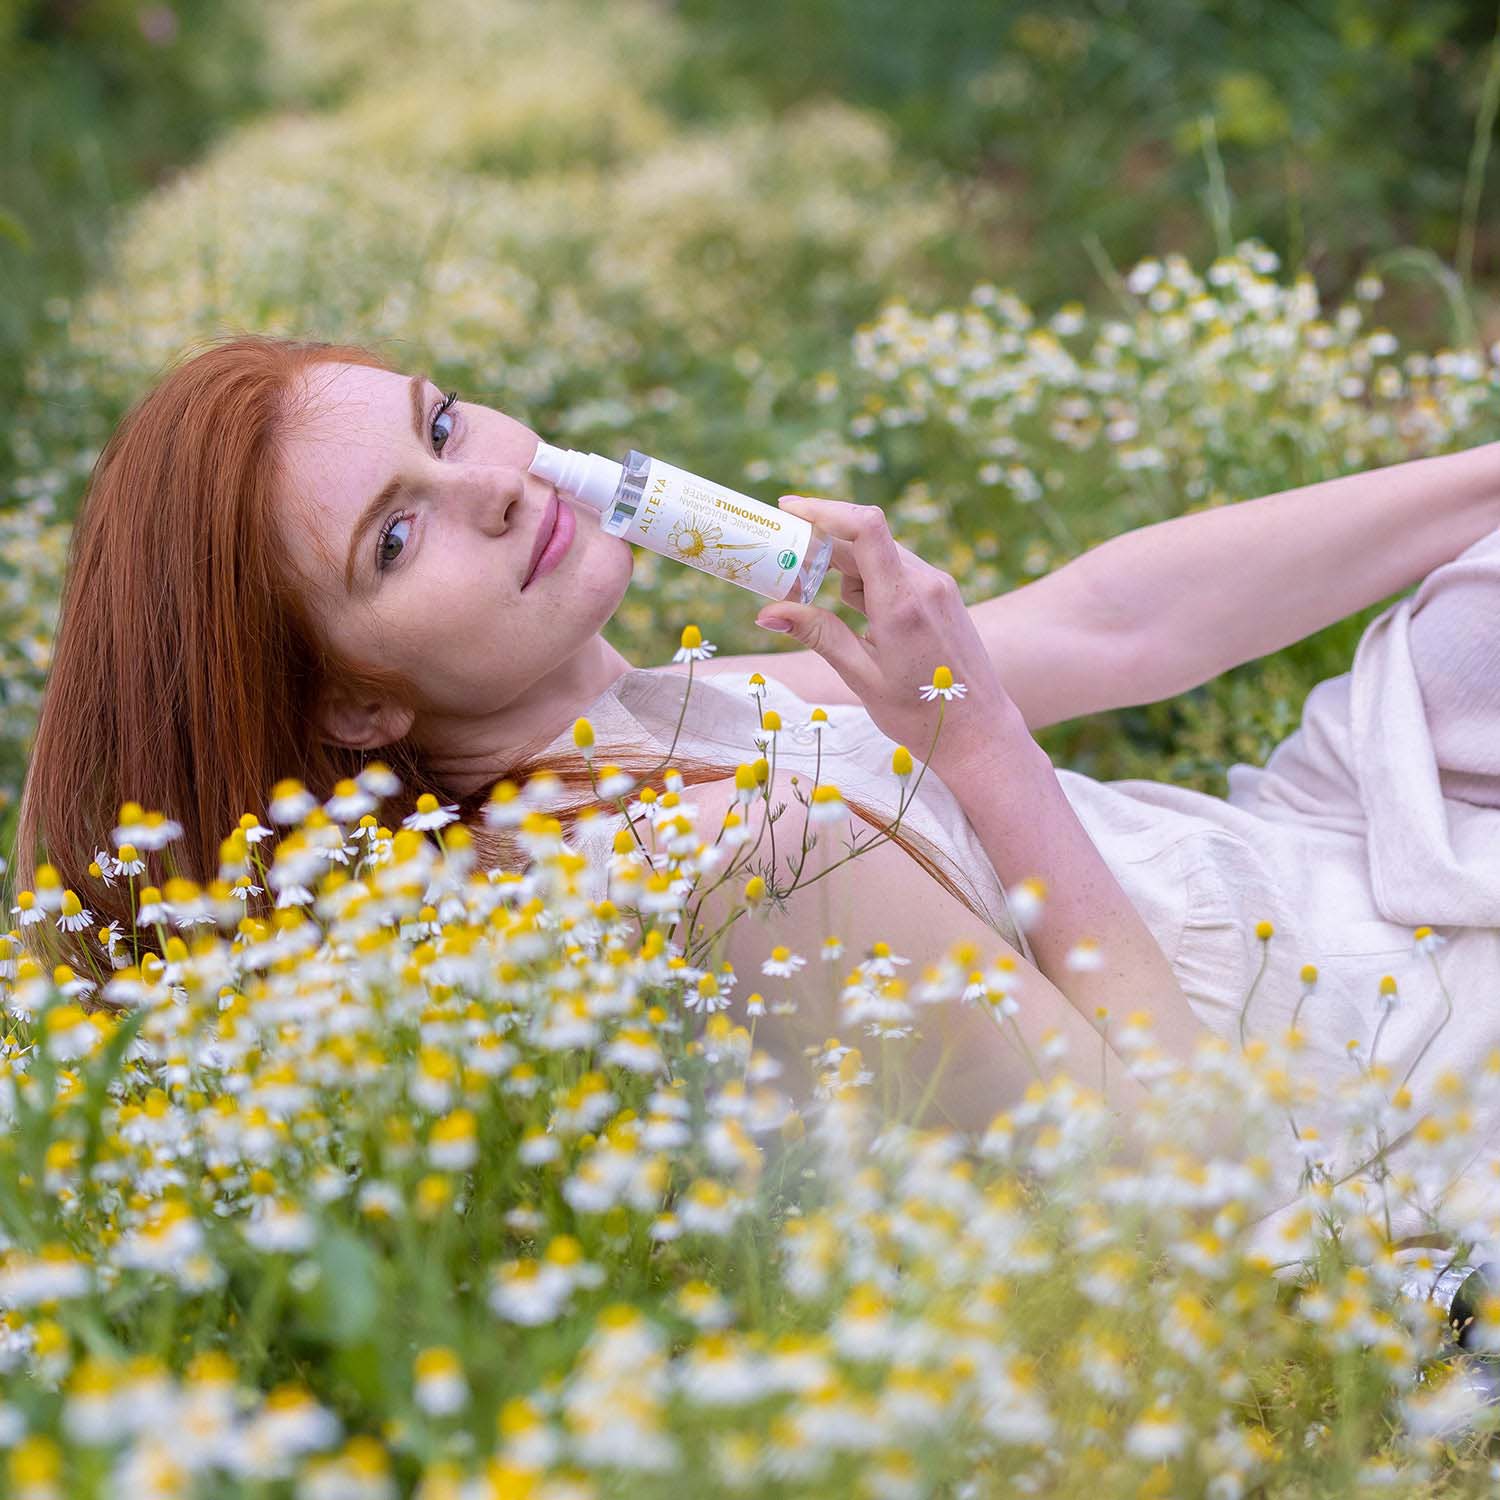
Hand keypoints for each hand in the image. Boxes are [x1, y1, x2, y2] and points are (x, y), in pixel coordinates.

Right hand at [754, 495, 1020, 773]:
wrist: (978, 732)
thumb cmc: (920, 713)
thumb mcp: (861, 677)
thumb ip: (817, 636)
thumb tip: (767, 613)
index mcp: (902, 604)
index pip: (865, 528)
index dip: (823, 510)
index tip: (787, 510)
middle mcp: (925, 584)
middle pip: (864, 538)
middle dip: (820, 544)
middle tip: (783, 562)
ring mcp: (939, 586)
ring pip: (880, 554)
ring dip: (844, 567)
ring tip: (826, 608)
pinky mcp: (943, 594)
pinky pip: (898, 569)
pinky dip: (869, 579)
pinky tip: (860, 615)